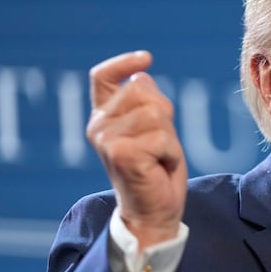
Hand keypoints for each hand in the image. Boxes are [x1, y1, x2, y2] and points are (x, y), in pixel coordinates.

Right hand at [86, 51, 186, 249]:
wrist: (152, 213)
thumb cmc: (156, 171)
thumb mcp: (154, 129)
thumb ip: (146, 103)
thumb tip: (142, 75)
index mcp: (103, 117)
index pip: (102, 77)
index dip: (123, 63)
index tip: (146, 58)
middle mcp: (99, 126)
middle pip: (143, 91)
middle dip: (164, 115)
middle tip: (159, 145)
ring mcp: (107, 139)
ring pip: (156, 114)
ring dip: (169, 138)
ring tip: (159, 158)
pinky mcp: (122, 154)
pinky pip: (163, 138)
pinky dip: (171, 153)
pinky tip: (160, 168)